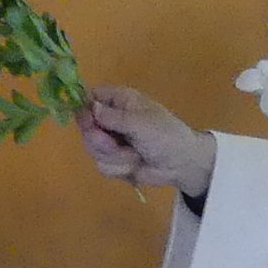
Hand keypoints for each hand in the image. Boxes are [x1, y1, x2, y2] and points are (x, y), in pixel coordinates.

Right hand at [79, 85, 218, 194]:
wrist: (182, 164)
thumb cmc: (166, 135)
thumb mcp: (140, 123)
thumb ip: (113, 117)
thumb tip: (91, 108)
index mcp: (120, 101)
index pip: (90, 98)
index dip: (85, 110)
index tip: (89, 123)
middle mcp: (111, 119)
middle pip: (86, 127)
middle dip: (100, 141)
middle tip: (114, 145)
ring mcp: (111, 141)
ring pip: (93, 149)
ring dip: (114, 157)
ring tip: (134, 156)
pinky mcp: (114, 161)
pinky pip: (102, 165)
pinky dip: (119, 168)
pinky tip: (134, 165)